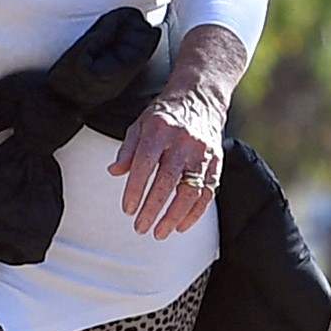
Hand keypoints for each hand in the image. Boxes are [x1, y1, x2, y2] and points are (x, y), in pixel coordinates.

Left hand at [109, 91, 225, 238]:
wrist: (201, 98)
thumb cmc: (167, 114)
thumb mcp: (140, 124)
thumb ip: (127, 149)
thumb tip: (114, 172)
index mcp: (160, 131)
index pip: (144, 164)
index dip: (135, 189)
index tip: (127, 209)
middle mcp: (183, 142)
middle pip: (167, 181)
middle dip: (152, 209)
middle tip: (140, 226)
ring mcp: (202, 153)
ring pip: (189, 192)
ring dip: (174, 216)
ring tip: (160, 232)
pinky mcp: (216, 162)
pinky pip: (207, 193)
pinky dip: (194, 213)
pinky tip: (181, 225)